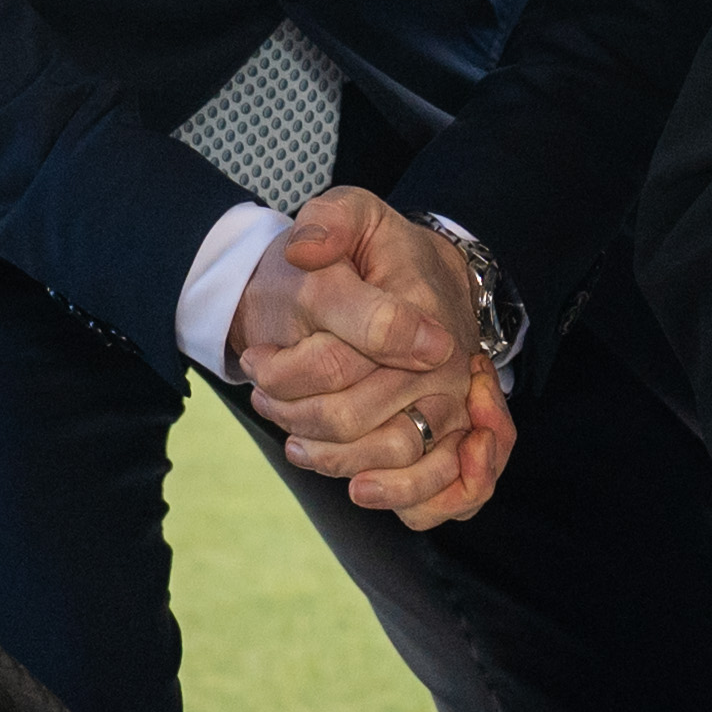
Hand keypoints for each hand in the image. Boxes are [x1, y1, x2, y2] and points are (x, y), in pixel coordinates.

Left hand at [229, 192, 508, 526]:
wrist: (419, 279)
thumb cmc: (377, 254)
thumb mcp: (352, 213)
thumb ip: (327, 222)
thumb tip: (304, 250)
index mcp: (419, 310)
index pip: (338, 360)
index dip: (285, 370)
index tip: (256, 359)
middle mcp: (445, 366)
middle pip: (349, 417)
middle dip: (292, 413)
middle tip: (263, 395)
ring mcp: (452, 406)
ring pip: (385, 457)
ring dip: (328, 458)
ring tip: (294, 439)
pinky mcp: (454, 439)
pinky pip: (435, 491)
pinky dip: (395, 498)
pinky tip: (353, 485)